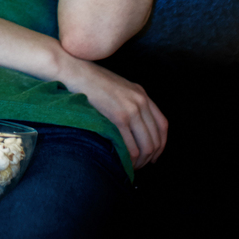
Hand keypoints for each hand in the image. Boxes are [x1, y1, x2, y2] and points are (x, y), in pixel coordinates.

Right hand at [55, 51, 169, 166]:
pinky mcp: (119, 117)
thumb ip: (129, 103)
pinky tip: (122, 161)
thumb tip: (133, 127)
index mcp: (142, 94)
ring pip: (146, 145)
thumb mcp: (118, 88)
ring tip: (131, 166)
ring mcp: (131, 109)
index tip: (154, 155)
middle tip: (140, 164)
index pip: (162, 125)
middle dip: (150, 157)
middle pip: (156, 138)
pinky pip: (131, 146)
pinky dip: (129, 159)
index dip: (161, 144)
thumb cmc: (91, 81)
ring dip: (140, 160)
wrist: (76, 72)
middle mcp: (141, 101)